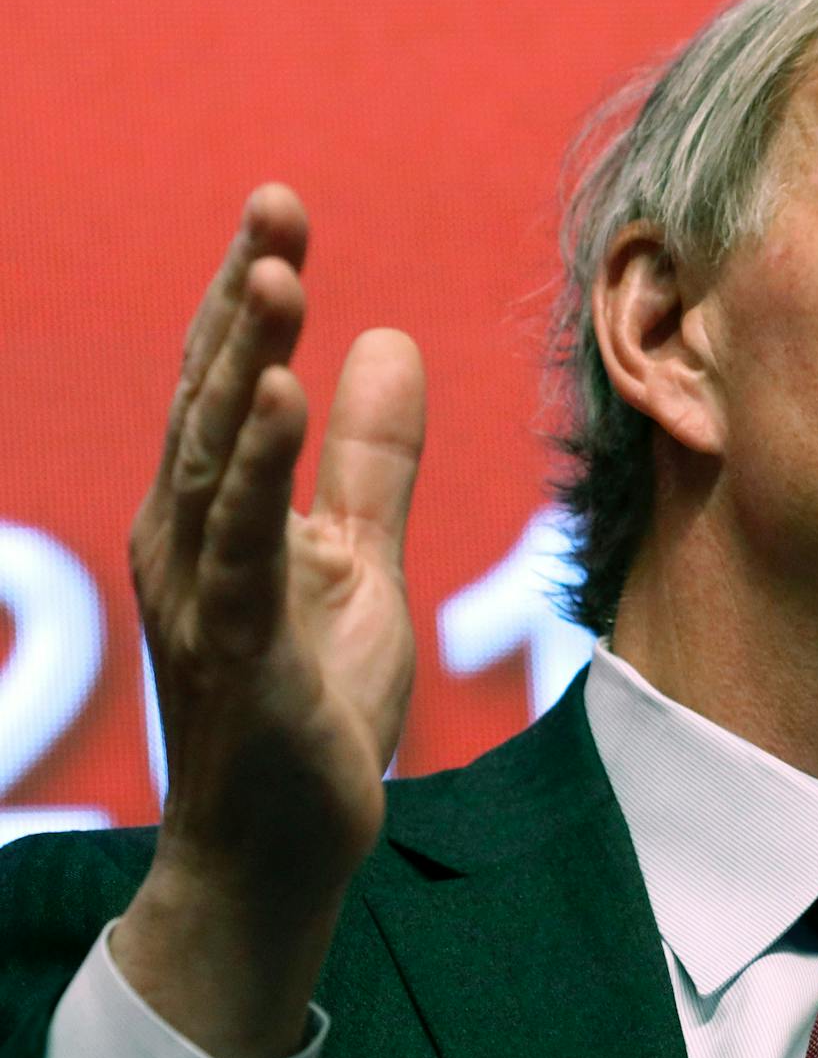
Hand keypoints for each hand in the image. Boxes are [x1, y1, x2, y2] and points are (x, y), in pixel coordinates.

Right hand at [112, 185, 425, 1057]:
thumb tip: (390, 342)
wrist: (285, 851)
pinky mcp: (236, 652)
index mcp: (215, 514)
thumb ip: (371, 461)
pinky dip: (255, 470)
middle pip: (208, 397)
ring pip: (212, 459)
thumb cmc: (311, 706)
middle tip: (276, 206)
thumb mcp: (359, 562)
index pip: (227, 381)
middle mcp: (186, 541)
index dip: (251, 294)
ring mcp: (201, 596)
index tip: (283, 211)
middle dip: (241, 299)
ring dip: (240, 362)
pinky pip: (242, 548)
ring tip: (276, 277)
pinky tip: (276, 400)